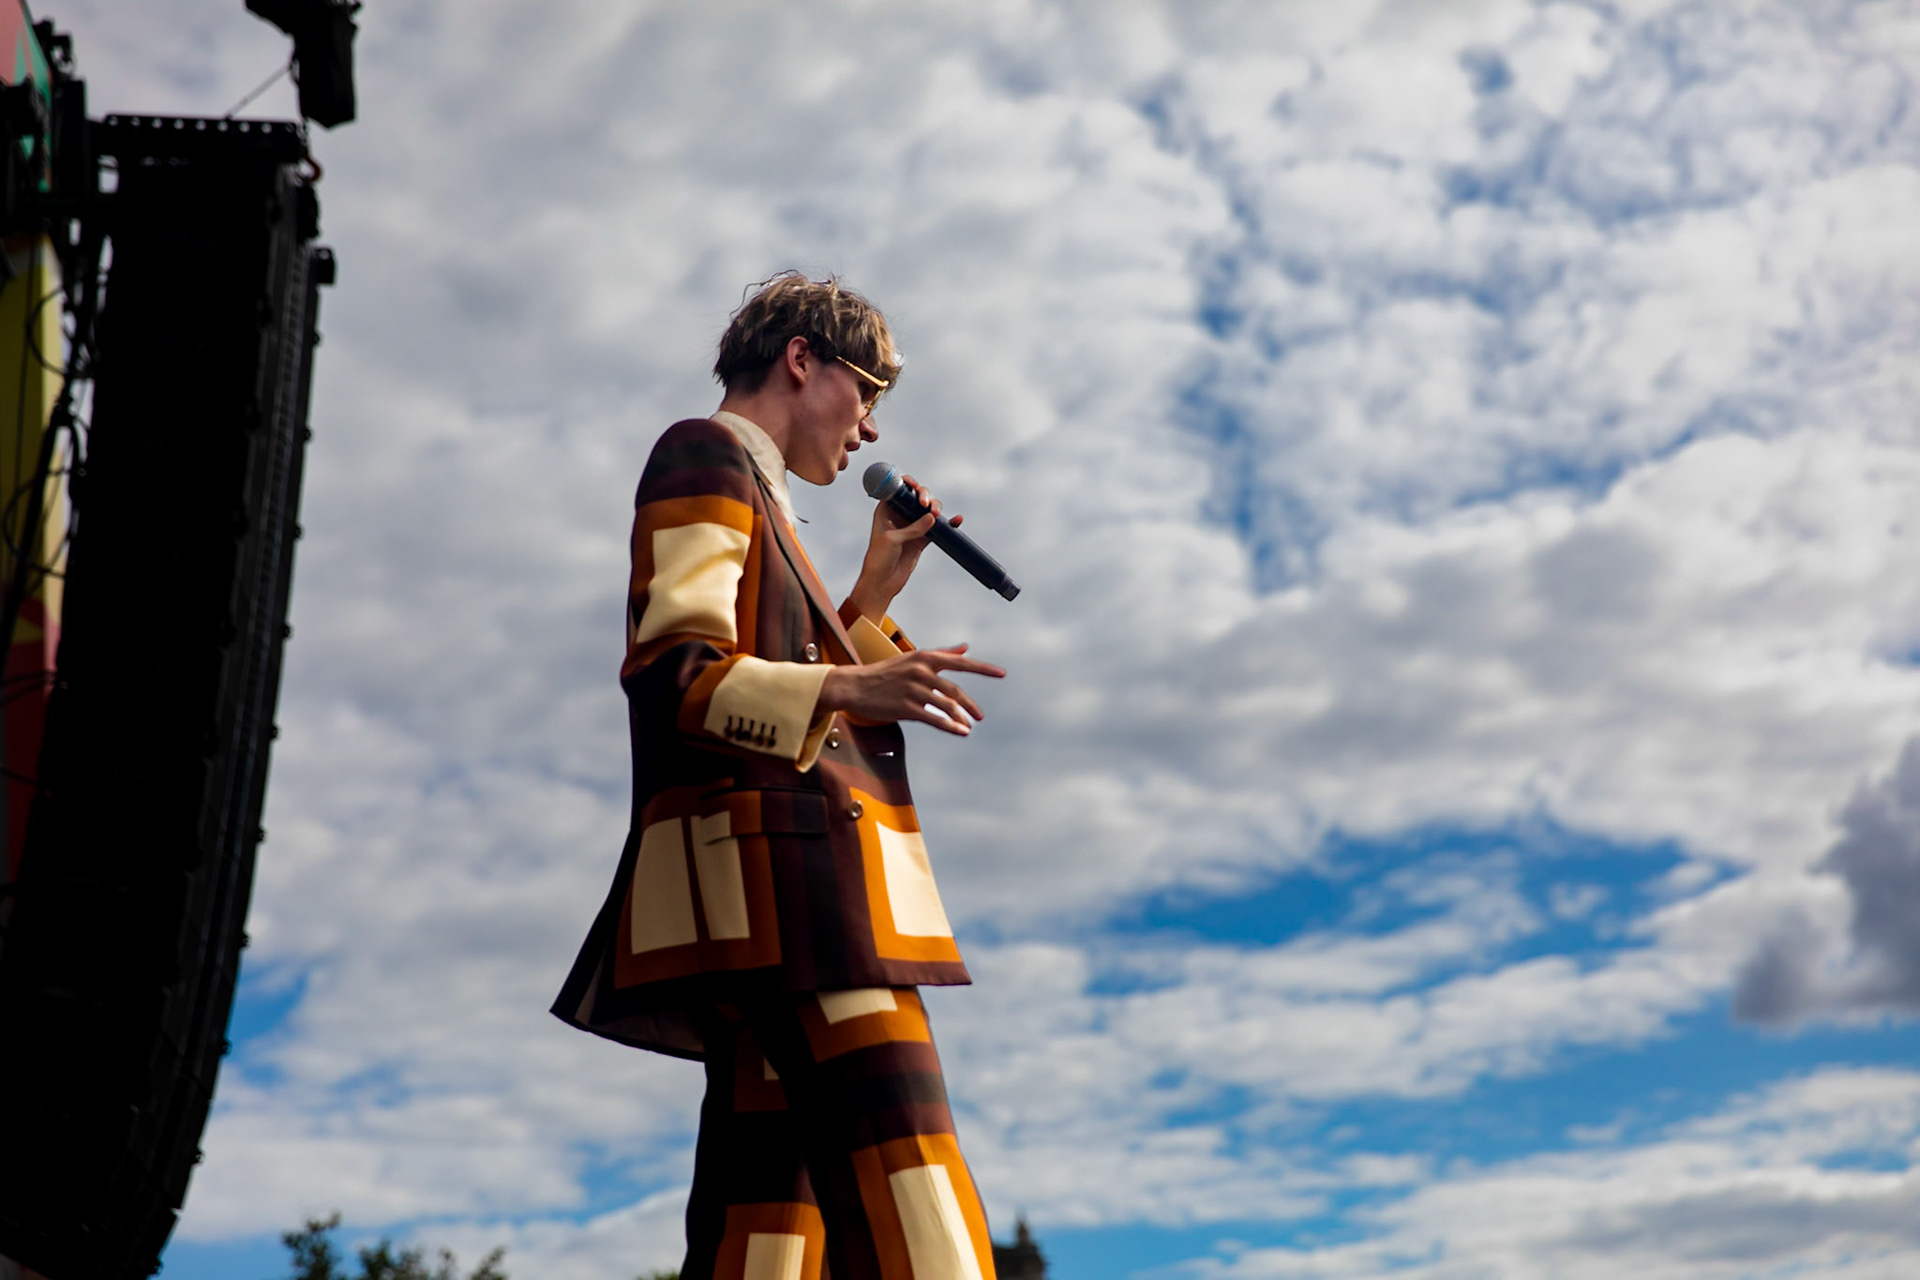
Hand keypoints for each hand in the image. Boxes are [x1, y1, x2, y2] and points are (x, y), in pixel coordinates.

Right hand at [818, 644, 1005, 735]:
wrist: (854, 685)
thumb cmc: (884, 672)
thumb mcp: (912, 658)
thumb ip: (941, 654)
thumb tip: (965, 648)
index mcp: (924, 657)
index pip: (960, 662)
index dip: (983, 668)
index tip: (1001, 673)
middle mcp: (921, 672)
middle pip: (955, 689)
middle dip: (970, 705)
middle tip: (980, 716)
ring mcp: (914, 690)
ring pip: (946, 706)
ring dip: (961, 718)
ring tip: (969, 726)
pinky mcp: (906, 707)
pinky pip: (934, 719)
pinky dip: (950, 726)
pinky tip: (961, 732)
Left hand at [846, 474, 960, 620]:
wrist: (882, 582)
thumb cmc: (879, 558)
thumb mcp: (893, 539)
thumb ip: (912, 528)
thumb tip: (932, 518)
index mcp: (886, 510)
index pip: (897, 490)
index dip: (906, 484)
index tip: (914, 486)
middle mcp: (899, 515)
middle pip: (916, 497)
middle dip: (924, 496)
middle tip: (926, 505)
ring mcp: (912, 526)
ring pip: (928, 511)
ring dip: (936, 508)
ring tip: (937, 514)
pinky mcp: (922, 539)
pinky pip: (937, 528)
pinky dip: (947, 524)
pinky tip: (956, 520)